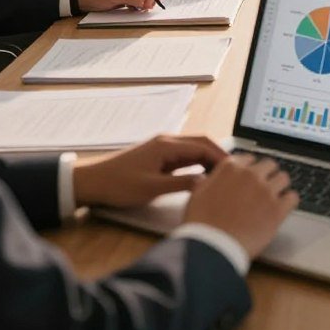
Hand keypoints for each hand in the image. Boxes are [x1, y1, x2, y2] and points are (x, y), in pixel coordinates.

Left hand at [73, 135, 227, 208]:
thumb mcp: (152, 188)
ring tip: (223, 175)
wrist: (92, 182)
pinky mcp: (158, 157)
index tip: (236, 170)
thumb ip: (182, 184)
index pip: (203, 146)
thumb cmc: (119, 185)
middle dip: (219, 155)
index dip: (221, 157)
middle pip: (201, 143)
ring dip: (208, 159)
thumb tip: (207, 184)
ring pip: (193, 149)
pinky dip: (197, 163)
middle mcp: (167, 141)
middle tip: (235, 171)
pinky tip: (203, 175)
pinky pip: (184, 156)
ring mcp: (162, 148)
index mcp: (167, 145)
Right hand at [184, 153, 298, 259]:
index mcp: (231, 167)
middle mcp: (251, 174)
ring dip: (279, 186)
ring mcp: (266, 191)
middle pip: (269, 164)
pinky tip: (283, 209)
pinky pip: (292, 198)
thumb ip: (207, 181)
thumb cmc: (201, 224)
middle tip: (263, 188)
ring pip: (283, 178)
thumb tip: (207, 177)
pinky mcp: (277, 209)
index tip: (249, 179)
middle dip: (267, 175)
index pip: (249, 159)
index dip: (249, 170)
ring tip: (274, 198)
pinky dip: (289, 202)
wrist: (212, 247)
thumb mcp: (196, 195)